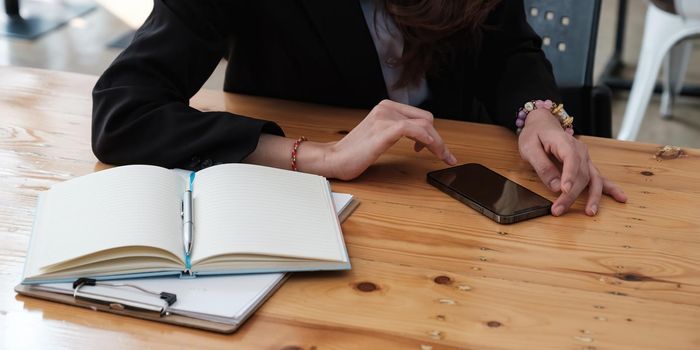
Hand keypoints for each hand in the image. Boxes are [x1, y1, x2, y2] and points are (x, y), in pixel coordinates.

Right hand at [324, 100, 457, 179]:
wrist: (334, 159)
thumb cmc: (354, 153)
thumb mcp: (379, 135)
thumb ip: (395, 130)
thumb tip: (419, 138)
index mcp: (385, 107)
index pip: (419, 115)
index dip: (432, 133)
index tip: (437, 149)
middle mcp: (386, 108)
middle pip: (426, 119)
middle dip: (439, 139)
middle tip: (445, 156)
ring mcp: (385, 118)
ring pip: (424, 125)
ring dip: (438, 143)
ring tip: (442, 157)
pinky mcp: (384, 130)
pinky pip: (414, 130)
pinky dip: (428, 140)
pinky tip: (432, 150)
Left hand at [518, 109, 626, 215]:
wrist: (544, 124)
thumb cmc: (535, 135)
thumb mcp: (529, 147)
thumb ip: (542, 166)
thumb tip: (556, 186)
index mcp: (564, 142)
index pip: (571, 159)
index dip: (569, 176)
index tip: (564, 191)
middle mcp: (580, 150)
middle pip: (580, 175)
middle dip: (570, 195)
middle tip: (558, 210)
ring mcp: (585, 158)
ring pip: (592, 179)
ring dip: (592, 196)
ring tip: (590, 211)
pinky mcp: (586, 165)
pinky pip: (599, 177)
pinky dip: (610, 189)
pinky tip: (621, 198)